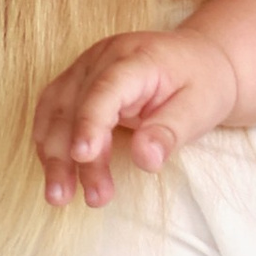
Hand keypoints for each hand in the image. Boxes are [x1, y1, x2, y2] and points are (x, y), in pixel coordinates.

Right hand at [35, 24, 240, 209]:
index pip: (105, 89)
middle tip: (79, 197)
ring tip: (59, 196)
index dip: (90, 122)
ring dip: (53, 155)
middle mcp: (103, 58)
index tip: (83, 156)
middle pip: (74, 104)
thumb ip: (170, 132)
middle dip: (69, 154)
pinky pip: (53, 113)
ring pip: (55, 111)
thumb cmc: (203, 84)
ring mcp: (86, 68)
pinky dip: (51, 144)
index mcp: (137, 58)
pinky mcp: (78, 83)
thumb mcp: (200, 108)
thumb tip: (144, 159)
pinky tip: (59, 173)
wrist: (201, 60)